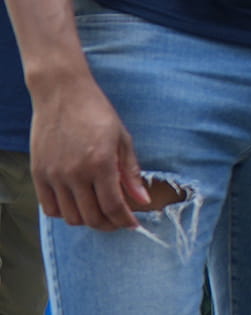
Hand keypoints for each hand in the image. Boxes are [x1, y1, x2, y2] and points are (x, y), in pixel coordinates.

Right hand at [31, 75, 147, 230]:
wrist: (62, 94)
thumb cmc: (97, 112)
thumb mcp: (122, 138)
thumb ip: (131, 172)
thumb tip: (142, 200)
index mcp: (100, 163)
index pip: (114, 206)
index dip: (125, 220)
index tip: (133, 224)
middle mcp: (75, 174)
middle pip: (92, 217)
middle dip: (110, 224)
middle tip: (119, 221)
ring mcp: (54, 176)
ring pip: (71, 217)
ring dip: (88, 220)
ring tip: (100, 212)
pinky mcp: (38, 174)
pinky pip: (50, 208)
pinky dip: (65, 213)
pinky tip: (77, 204)